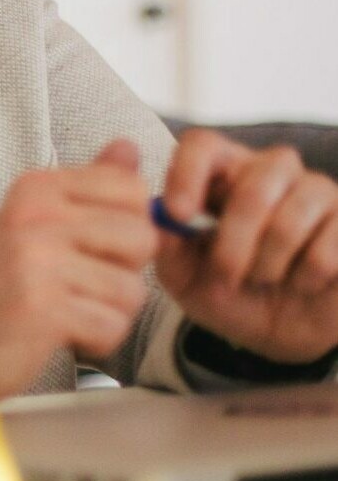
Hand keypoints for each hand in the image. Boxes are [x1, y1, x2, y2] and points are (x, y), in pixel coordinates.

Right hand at [0, 140, 156, 396]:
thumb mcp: (33, 222)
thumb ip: (87, 187)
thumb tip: (128, 146)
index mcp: (36, 188)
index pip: (131, 188)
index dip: (128, 226)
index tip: (91, 247)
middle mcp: (35, 215)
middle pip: (142, 238)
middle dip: (122, 274)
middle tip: (75, 285)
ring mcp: (36, 260)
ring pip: (132, 290)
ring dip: (107, 313)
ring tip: (64, 311)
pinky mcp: (42, 307)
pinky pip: (113, 326)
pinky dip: (94, 341)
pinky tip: (59, 333)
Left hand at [155, 130, 337, 365]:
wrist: (281, 335)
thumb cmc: (228, 295)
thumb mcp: (184, 278)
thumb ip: (166, 246)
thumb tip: (158, 217)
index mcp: (222, 175)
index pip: (203, 145)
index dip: (188, 173)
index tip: (179, 214)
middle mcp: (271, 172)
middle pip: (254, 184)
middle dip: (234, 241)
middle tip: (225, 276)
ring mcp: (317, 192)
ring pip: (292, 215)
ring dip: (269, 262)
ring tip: (262, 280)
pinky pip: (327, 245)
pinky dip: (305, 276)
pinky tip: (302, 283)